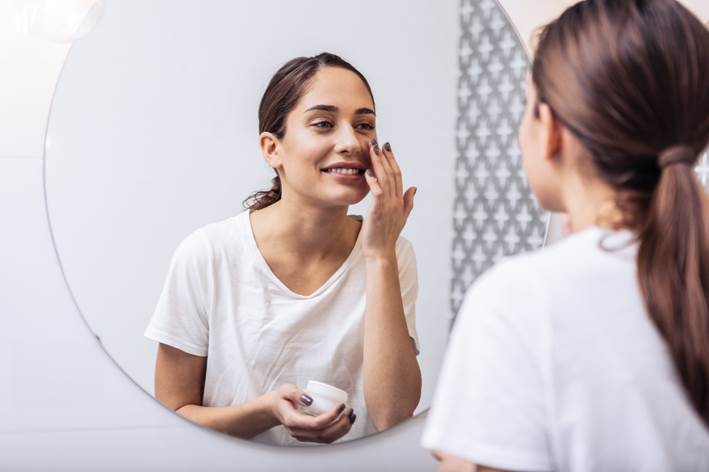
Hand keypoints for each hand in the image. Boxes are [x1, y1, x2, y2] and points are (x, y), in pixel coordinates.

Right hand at [268, 384, 354, 443]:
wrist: (276, 408)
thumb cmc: (282, 398)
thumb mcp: (286, 390)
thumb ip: (296, 393)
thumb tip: (310, 399)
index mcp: (293, 421)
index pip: (316, 424)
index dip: (331, 416)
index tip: (341, 405)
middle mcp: (299, 432)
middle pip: (323, 434)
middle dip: (341, 424)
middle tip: (349, 410)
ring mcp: (304, 436)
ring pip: (326, 439)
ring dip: (343, 429)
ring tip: (352, 416)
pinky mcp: (310, 436)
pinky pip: (326, 438)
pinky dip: (339, 432)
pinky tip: (347, 421)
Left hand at [362, 139, 416, 258]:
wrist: (381, 252)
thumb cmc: (386, 236)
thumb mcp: (400, 217)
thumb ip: (408, 202)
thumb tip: (414, 188)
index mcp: (399, 201)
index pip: (398, 176)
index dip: (393, 161)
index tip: (387, 148)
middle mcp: (395, 201)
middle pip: (393, 174)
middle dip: (385, 157)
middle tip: (379, 142)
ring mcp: (388, 206)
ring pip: (385, 180)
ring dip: (378, 163)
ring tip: (372, 150)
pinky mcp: (378, 212)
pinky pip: (378, 193)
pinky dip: (374, 181)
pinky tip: (368, 171)